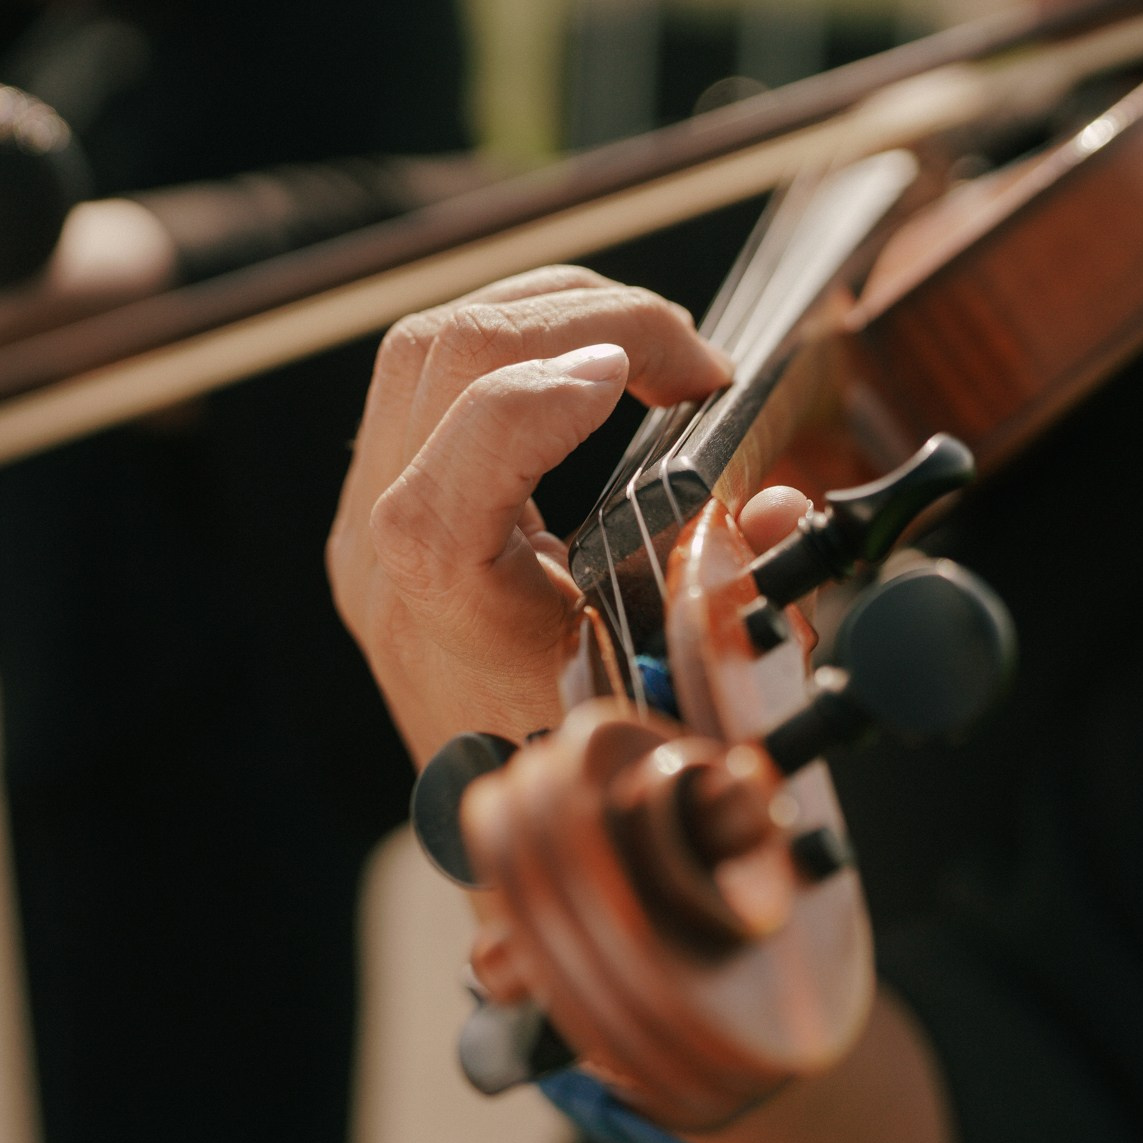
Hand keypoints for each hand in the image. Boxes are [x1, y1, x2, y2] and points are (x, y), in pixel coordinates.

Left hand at [328, 267, 735, 763]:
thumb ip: (736, 601)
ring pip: (424, 347)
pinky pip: (424, 374)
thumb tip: (776, 505)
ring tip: (650, 348)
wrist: (519, 831)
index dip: (550, 393)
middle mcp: (382, 563)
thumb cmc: (594, 774)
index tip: (671, 380)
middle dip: (587, 316)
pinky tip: (591, 364)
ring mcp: (365, 526)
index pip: (453, 469)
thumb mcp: (681, 696)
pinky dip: (515, 341)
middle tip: (693, 359)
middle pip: (439, 360)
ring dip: (549, 311)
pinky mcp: (374, 503)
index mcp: (441, 616)